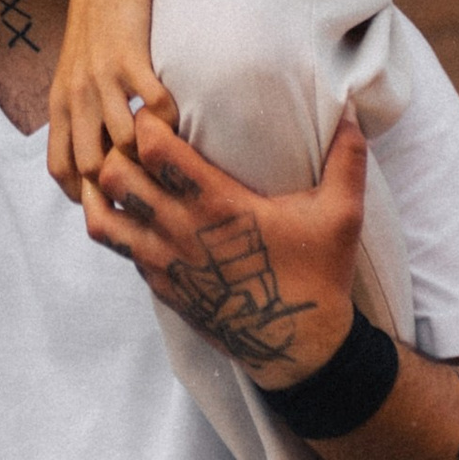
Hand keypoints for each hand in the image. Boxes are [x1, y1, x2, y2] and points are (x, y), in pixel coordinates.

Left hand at [46, 0, 170, 196]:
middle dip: (121, 183)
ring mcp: (101, 78)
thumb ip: (80, 117)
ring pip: (125, 143)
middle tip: (147, 184)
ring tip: (167, 153)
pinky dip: (169, 119)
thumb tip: (96, 163)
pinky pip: (155, 106)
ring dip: (149, 153)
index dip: (84, 195)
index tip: (112, 201)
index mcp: (61, 105)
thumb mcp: (74, 77)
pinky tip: (177, 115)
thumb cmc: (96, 32)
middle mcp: (76, 97)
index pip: (61, 170)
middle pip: (92, 166)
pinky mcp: (130, 59)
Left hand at [82, 106, 365, 387]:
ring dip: (104, 189)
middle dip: (116, 146)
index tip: (158, 109)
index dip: (147, 121)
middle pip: (115, 176)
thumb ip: (347, 160)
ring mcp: (165, 263)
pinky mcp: (161, 287)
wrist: (298, 350)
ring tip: (123, 168)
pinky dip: (116, 223)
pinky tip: (133, 209)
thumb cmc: (317, 277)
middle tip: (133, 133)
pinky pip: (119, 249)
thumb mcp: (341, 216)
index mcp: (218, 206)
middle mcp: (181, 232)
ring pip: (103, 217)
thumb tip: (354, 112)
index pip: (155, 150)